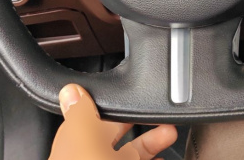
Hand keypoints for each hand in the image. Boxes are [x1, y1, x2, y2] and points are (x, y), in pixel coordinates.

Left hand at [49, 84, 177, 159]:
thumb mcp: (83, 137)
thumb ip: (80, 112)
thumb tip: (71, 90)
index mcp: (75, 146)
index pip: (92, 121)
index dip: (113, 107)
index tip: (135, 98)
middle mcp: (91, 158)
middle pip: (117, 138)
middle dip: (140, 123)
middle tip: (163, 116)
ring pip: (132, 154)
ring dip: (152, 142)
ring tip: (171, 133)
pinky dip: (154, 159)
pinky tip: (164, 157)